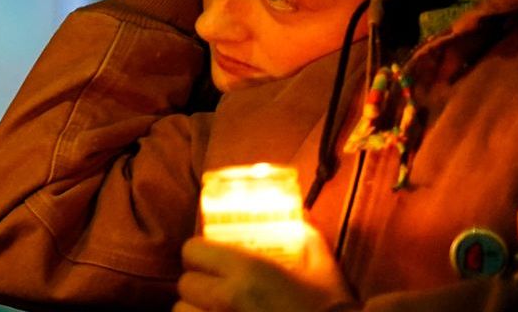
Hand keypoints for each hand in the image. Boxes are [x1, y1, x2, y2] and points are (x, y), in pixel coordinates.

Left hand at [175, 225, 355, 311]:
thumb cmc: (331, 311)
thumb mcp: (323, 269)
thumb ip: (306, 238)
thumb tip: (297, 215)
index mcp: (247, 271)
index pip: (192, 250)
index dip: (200, 254)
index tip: (211, 259)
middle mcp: (225, 299)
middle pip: (185, 284)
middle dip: (199, 285)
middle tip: (216, 288)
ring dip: (196, 309)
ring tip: (215, 310)